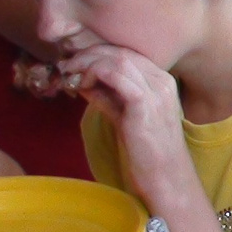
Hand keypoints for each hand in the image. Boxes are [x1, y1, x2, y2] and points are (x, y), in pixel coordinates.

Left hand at [55, 42, 193, 201]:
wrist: (165, 179)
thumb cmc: (147, 154)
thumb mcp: (125, 118)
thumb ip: (108, 97)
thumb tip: (82, 81)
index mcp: (161, 81)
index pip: (126, 53)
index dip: (97, 53)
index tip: (74, 64)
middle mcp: (162, 80)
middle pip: (120, 52)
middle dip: (88, 55)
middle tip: (65, 66)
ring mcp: (155, 91)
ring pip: (117, 59)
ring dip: (87, 63)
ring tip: (70, 75)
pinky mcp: (144, 104)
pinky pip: (115, 75)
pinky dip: (93, 74)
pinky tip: (80, 85)